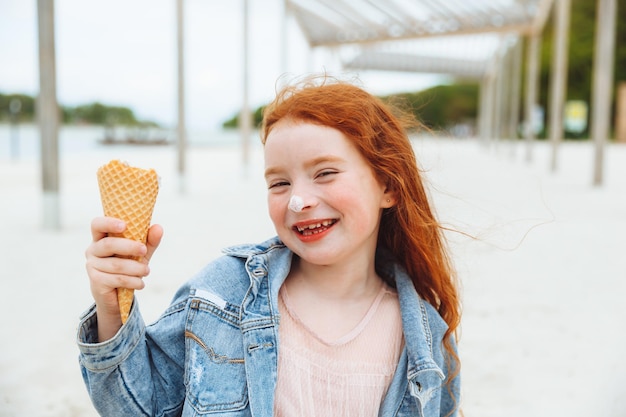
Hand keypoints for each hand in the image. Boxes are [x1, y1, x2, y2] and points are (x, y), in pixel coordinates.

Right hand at [85, 216, 162, 340]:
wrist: (117, 296)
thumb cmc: (128, 267)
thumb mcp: (140, 253)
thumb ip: (149, 241)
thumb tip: (158, 227)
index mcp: (101, 238)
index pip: (97, 224)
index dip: (108, 223)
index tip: (124, 225)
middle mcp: (93, 250)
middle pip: (108, 244)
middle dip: (129, 247)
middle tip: (144, 251)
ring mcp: (92, 266)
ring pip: (116, 264)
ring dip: (136, 268)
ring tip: (147, 271)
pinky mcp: (96, 281)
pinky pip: (118, 279)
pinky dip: (133, 281)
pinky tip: (141, 283)